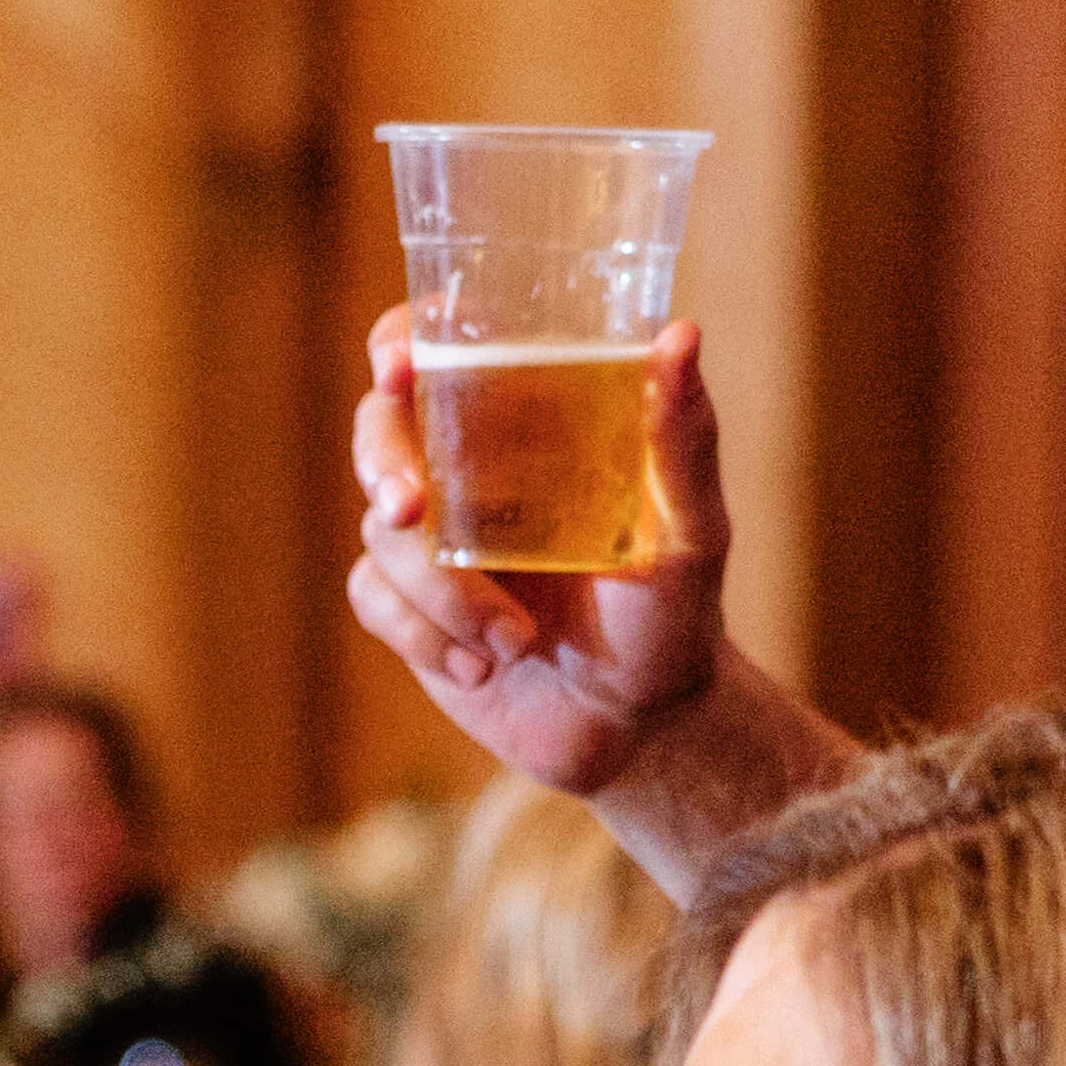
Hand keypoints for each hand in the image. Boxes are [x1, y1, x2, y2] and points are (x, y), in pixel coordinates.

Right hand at [346, 310, 742, 794]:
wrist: (638, 730)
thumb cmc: (676, 616)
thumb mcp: (692, 529)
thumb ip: (682, 438)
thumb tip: (679, 335)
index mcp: (532, 425)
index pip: (449, 348)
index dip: (406, 341)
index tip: (400, 366)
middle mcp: (472, 468)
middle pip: (380, 426)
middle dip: (382, 463)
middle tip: (409, 509)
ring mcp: (434, 536)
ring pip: (381, 529)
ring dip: (442, 592)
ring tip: (515, 641)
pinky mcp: (409, 604)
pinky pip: (374, 596)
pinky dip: (425, 636)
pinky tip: (481, 668)